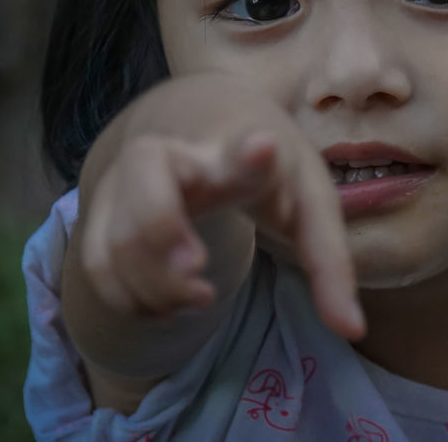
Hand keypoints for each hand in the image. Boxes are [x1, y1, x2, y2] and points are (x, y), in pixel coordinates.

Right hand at [75, 76, 365, 340]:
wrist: (203, 116)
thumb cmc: (267, 169)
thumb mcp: (310, 205)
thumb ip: (329, 264)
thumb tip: (352, 331)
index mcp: (241, 151)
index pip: (241, 147)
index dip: (248, 155)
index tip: (263, 147)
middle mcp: (176, 156)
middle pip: (143, 174)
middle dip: (160, 228)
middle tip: (199, 278)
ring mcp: (128, 182)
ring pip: (114, 237)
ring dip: (154, 288)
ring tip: (200, 296)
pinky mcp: (101, 211)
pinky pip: (95, 263)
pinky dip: (129, 298)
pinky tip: (166, 301)